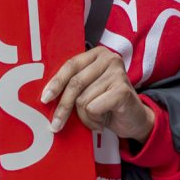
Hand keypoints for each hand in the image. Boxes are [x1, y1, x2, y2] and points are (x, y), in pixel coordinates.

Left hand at [40, 47, 154, 142]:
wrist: (134, 120)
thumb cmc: (107, 104)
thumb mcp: (88, 90)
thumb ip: (73, 85)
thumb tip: (45, 94)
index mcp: (97, 54)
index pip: (71, 65)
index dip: (55, 83)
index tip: (44, 99)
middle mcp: (109, 58)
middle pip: (75, 83)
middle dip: (63, 107)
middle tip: (55, 125)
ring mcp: (118, 73)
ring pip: (83, 99)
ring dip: (85, 117)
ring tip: (96, 119)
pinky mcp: (123, 89)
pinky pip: (93, 108)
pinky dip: (94, 120)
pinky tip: (102, 121)